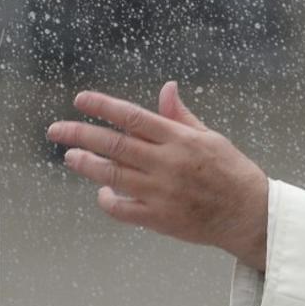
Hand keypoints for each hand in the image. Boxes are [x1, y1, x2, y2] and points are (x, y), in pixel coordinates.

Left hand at [47, 81, 268, 270]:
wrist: (248, 213)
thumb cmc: (232, 172)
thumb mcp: (211, 137)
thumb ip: (181, 116)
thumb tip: (167, 88)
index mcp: (181, 139)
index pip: (133, 116)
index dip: (103, 106)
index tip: (81, 100)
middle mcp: (167, 163)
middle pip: (114, 144)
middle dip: (79, 134)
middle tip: (56, 130)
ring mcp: (161, 191)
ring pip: (111, 175)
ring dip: (86, 165)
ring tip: (70, 157)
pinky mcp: (159, 217)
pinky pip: (121, 208)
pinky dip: (107, 200)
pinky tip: (103, 192)